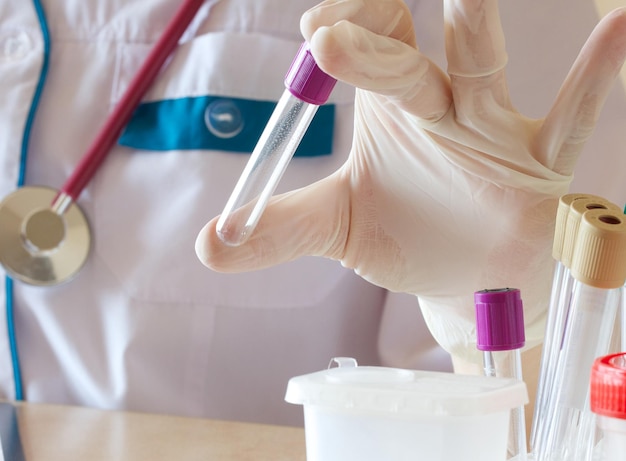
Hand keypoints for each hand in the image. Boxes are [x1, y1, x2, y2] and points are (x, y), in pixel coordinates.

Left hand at [196, 0, 625, 362]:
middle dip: (374, 38)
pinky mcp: (537, 164)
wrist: (463, 272)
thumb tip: (209, 243)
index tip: (313, 38)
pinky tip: (620, 29)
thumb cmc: (404, 235)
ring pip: (479, 73)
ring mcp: (491, 129)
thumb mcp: (334, 229)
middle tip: (336, 30)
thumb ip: (278, 230)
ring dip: (472, 33)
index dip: (338, 33)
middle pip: (404, 56)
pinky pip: (571, 118)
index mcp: (385, 106)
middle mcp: (437, 104)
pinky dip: (595, 78)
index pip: (361, 42)